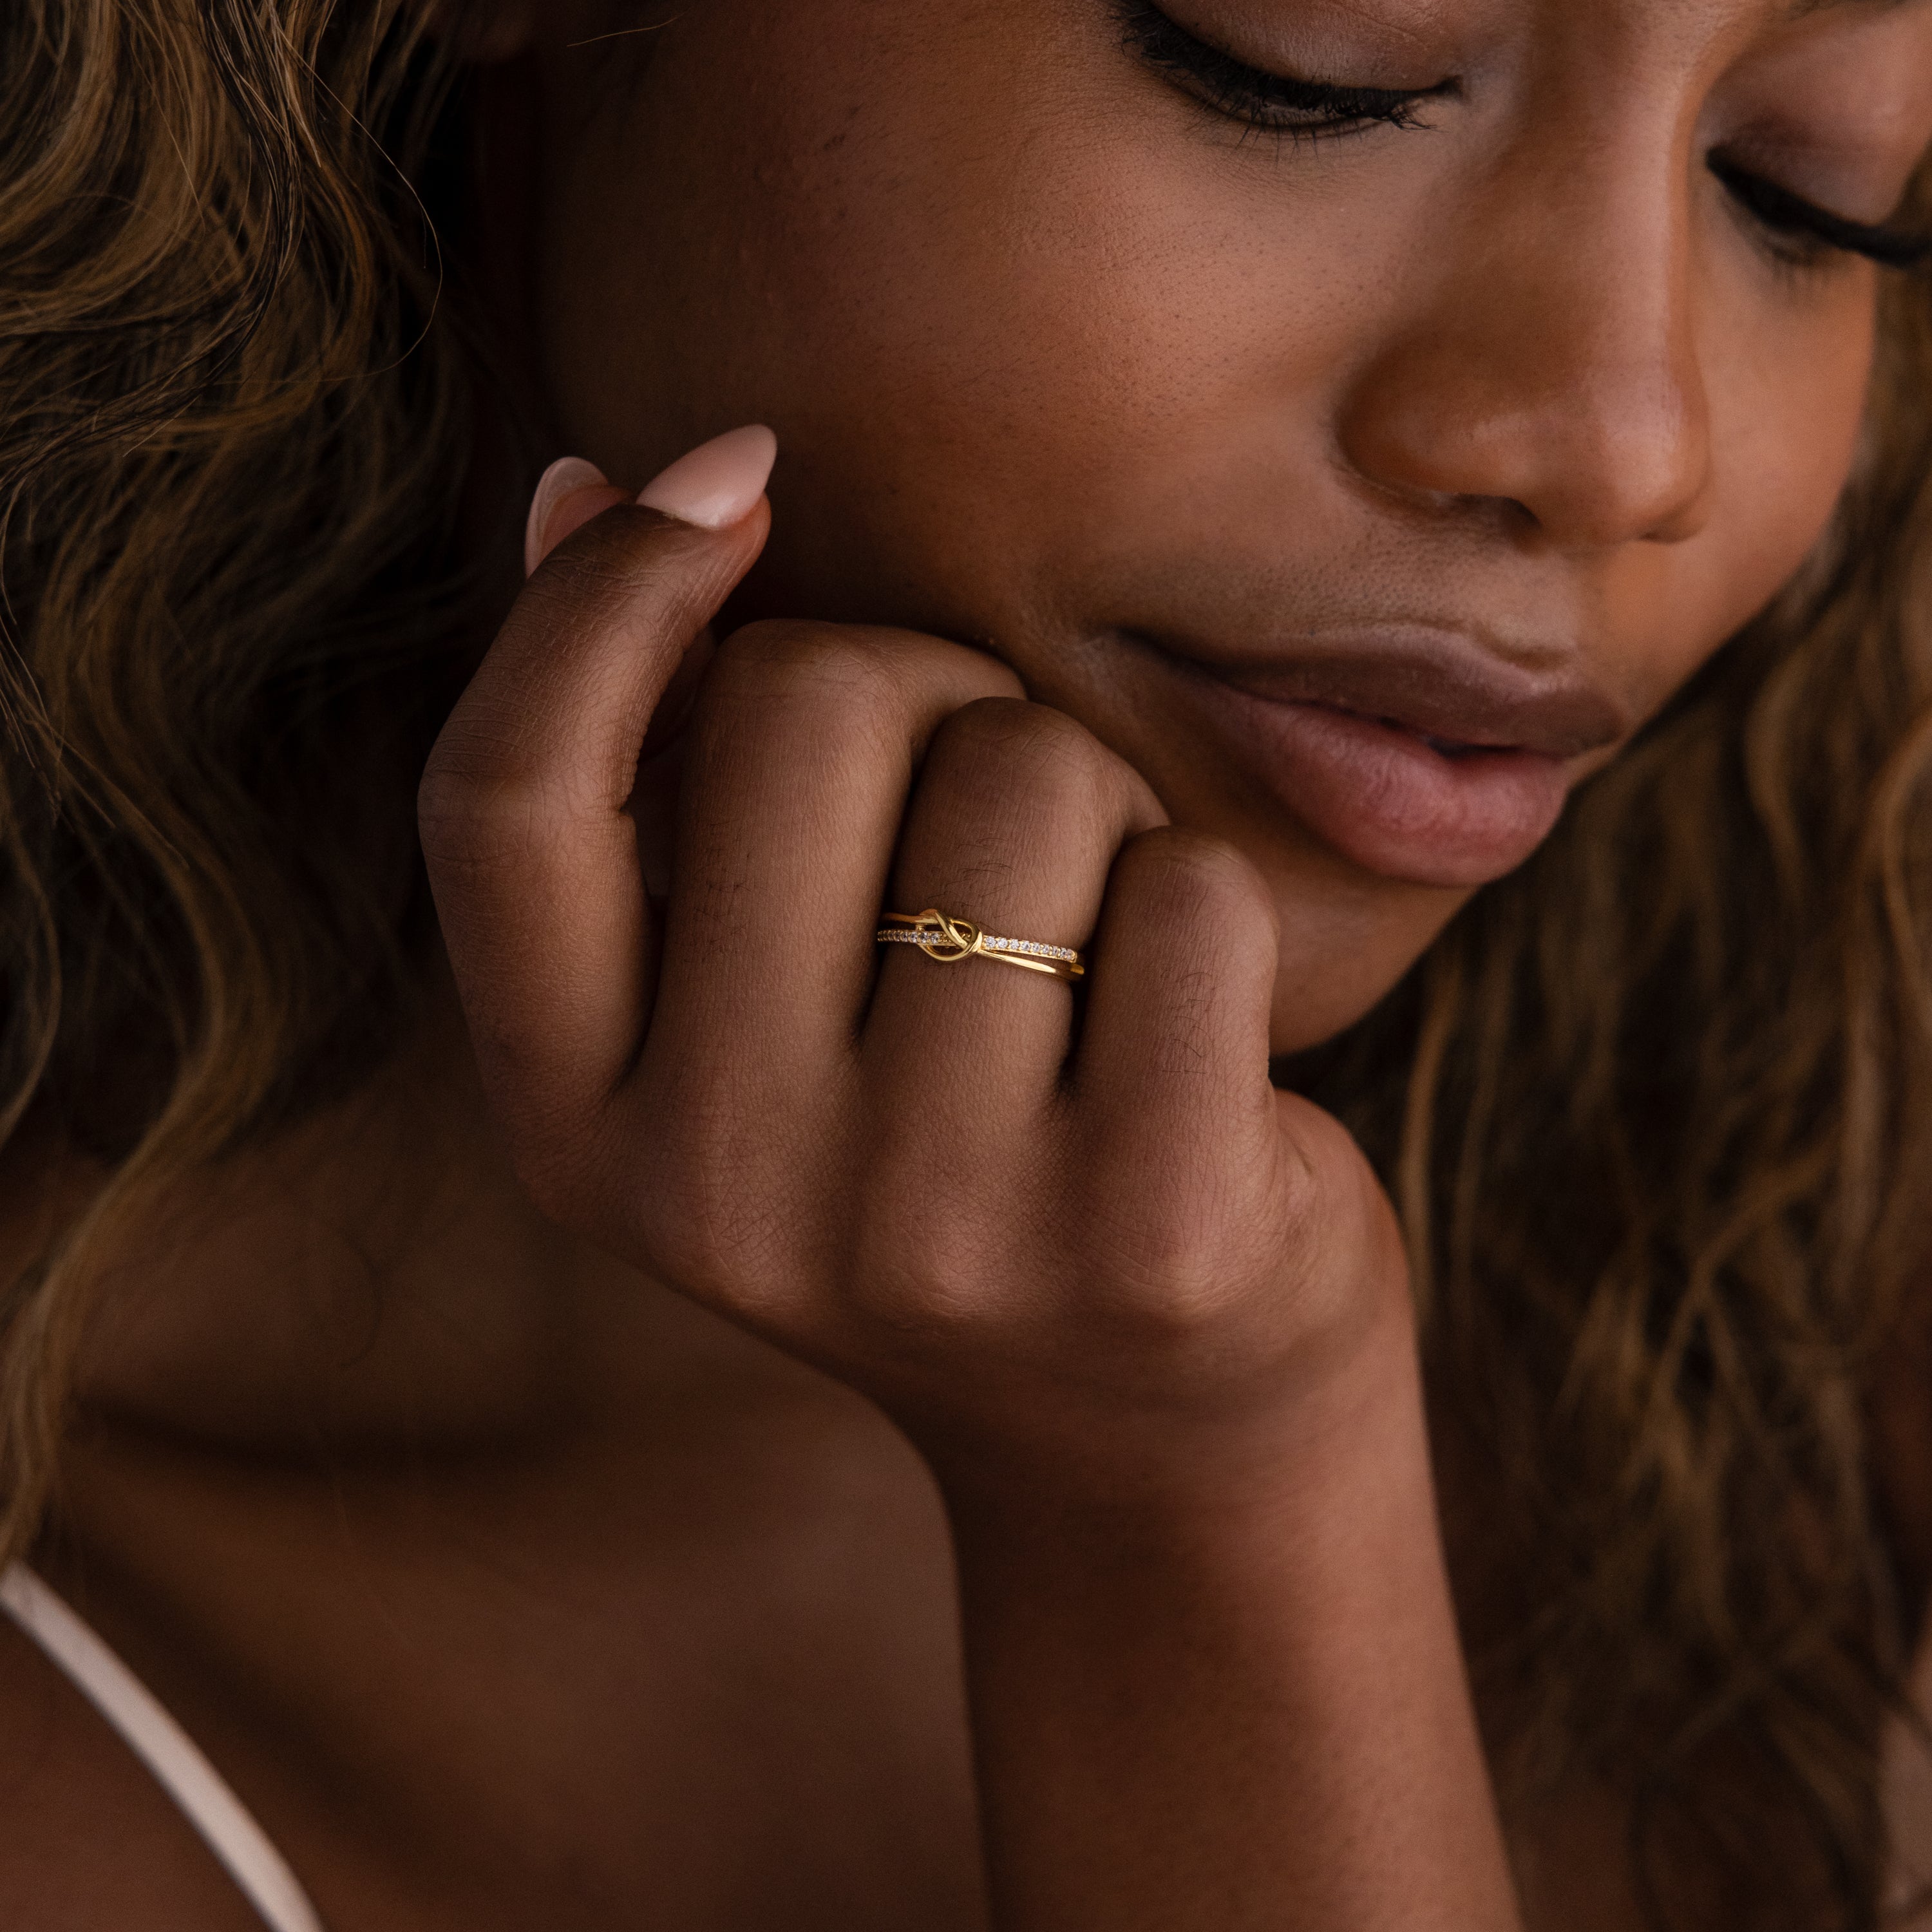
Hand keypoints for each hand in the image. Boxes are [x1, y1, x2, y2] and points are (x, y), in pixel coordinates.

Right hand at [421, 432, 1516, 1930]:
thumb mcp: (755, 1004)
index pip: (507, 794)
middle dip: (929, 695)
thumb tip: (581, 482)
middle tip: (982, 823)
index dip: (601, 595)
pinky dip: (1205, 902)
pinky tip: (1187, 1036)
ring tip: (1083, 957)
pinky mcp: (1148, 1243)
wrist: (1153, 1438)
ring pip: (1024, 776)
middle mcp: (717, 1193)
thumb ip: (658, 764)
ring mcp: (930, 1232)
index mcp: (576, 1126)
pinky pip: (1191, 889)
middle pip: (803, 711)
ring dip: (1085, 808)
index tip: (726, 482)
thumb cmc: (945, 1152)